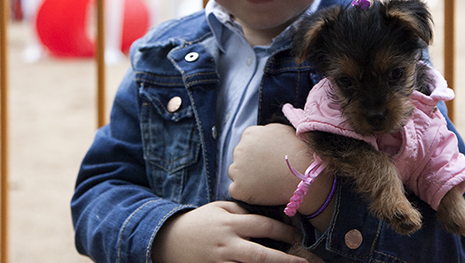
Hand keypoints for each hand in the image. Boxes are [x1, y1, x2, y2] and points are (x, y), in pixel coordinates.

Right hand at [151, 201, 306, 262]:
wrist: (167, 240)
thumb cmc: (199, 222)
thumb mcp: (219, 208)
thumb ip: (242, 210)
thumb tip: (268, 215)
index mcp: (230, 223)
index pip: (263, 226)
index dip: (284, 231)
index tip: (297, 235)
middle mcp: (227, 244)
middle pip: (262, 255)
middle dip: (286, 261)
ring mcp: (220, 262)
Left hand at [228, 124, 334, 225]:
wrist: (304, 177)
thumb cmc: (297, 152)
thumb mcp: (282, 130)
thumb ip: (267, 131)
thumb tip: (262, 132)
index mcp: (250, 134)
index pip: (246, 141)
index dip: (257, 151)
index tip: (266, 157)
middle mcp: (239, 149)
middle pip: (239, 156)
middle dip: (249, 162)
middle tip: (267, 170)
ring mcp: (237, 169)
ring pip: (235, 172)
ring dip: (245, 176)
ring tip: (265, 181)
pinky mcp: (238, 188)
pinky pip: (236, 190)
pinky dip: (245, 192)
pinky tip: (260, 191)